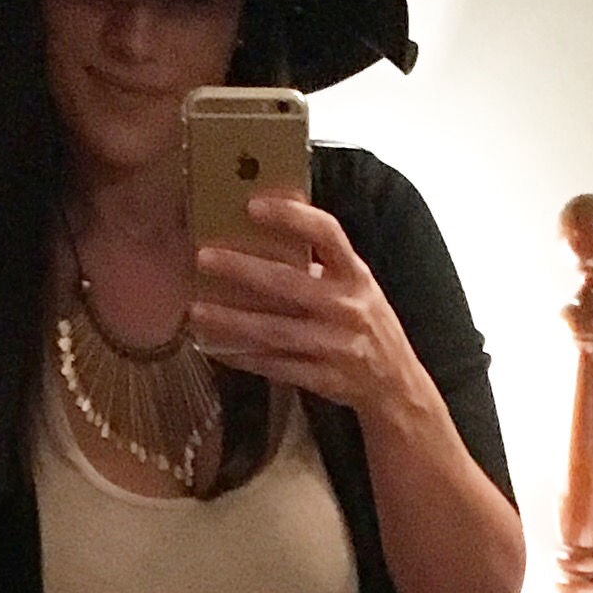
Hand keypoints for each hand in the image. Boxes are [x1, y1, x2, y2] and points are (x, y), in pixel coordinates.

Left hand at [189, 198, 437, 422]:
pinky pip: (276, 367)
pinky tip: (215, 348)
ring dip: (232, 321)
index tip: (253, 205)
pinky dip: (244, 358)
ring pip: (275, 332)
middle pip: (289, 284)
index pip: (327, 234)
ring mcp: (337, 347)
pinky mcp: (324, 379)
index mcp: (357, 277)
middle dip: (243, 269)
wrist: (396, 386)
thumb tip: (275, 227)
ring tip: (196, 311)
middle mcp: (348, 308)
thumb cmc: (367, 326)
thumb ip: (324, 263)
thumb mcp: (358, 287)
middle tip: (203, 257)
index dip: (291, 216)